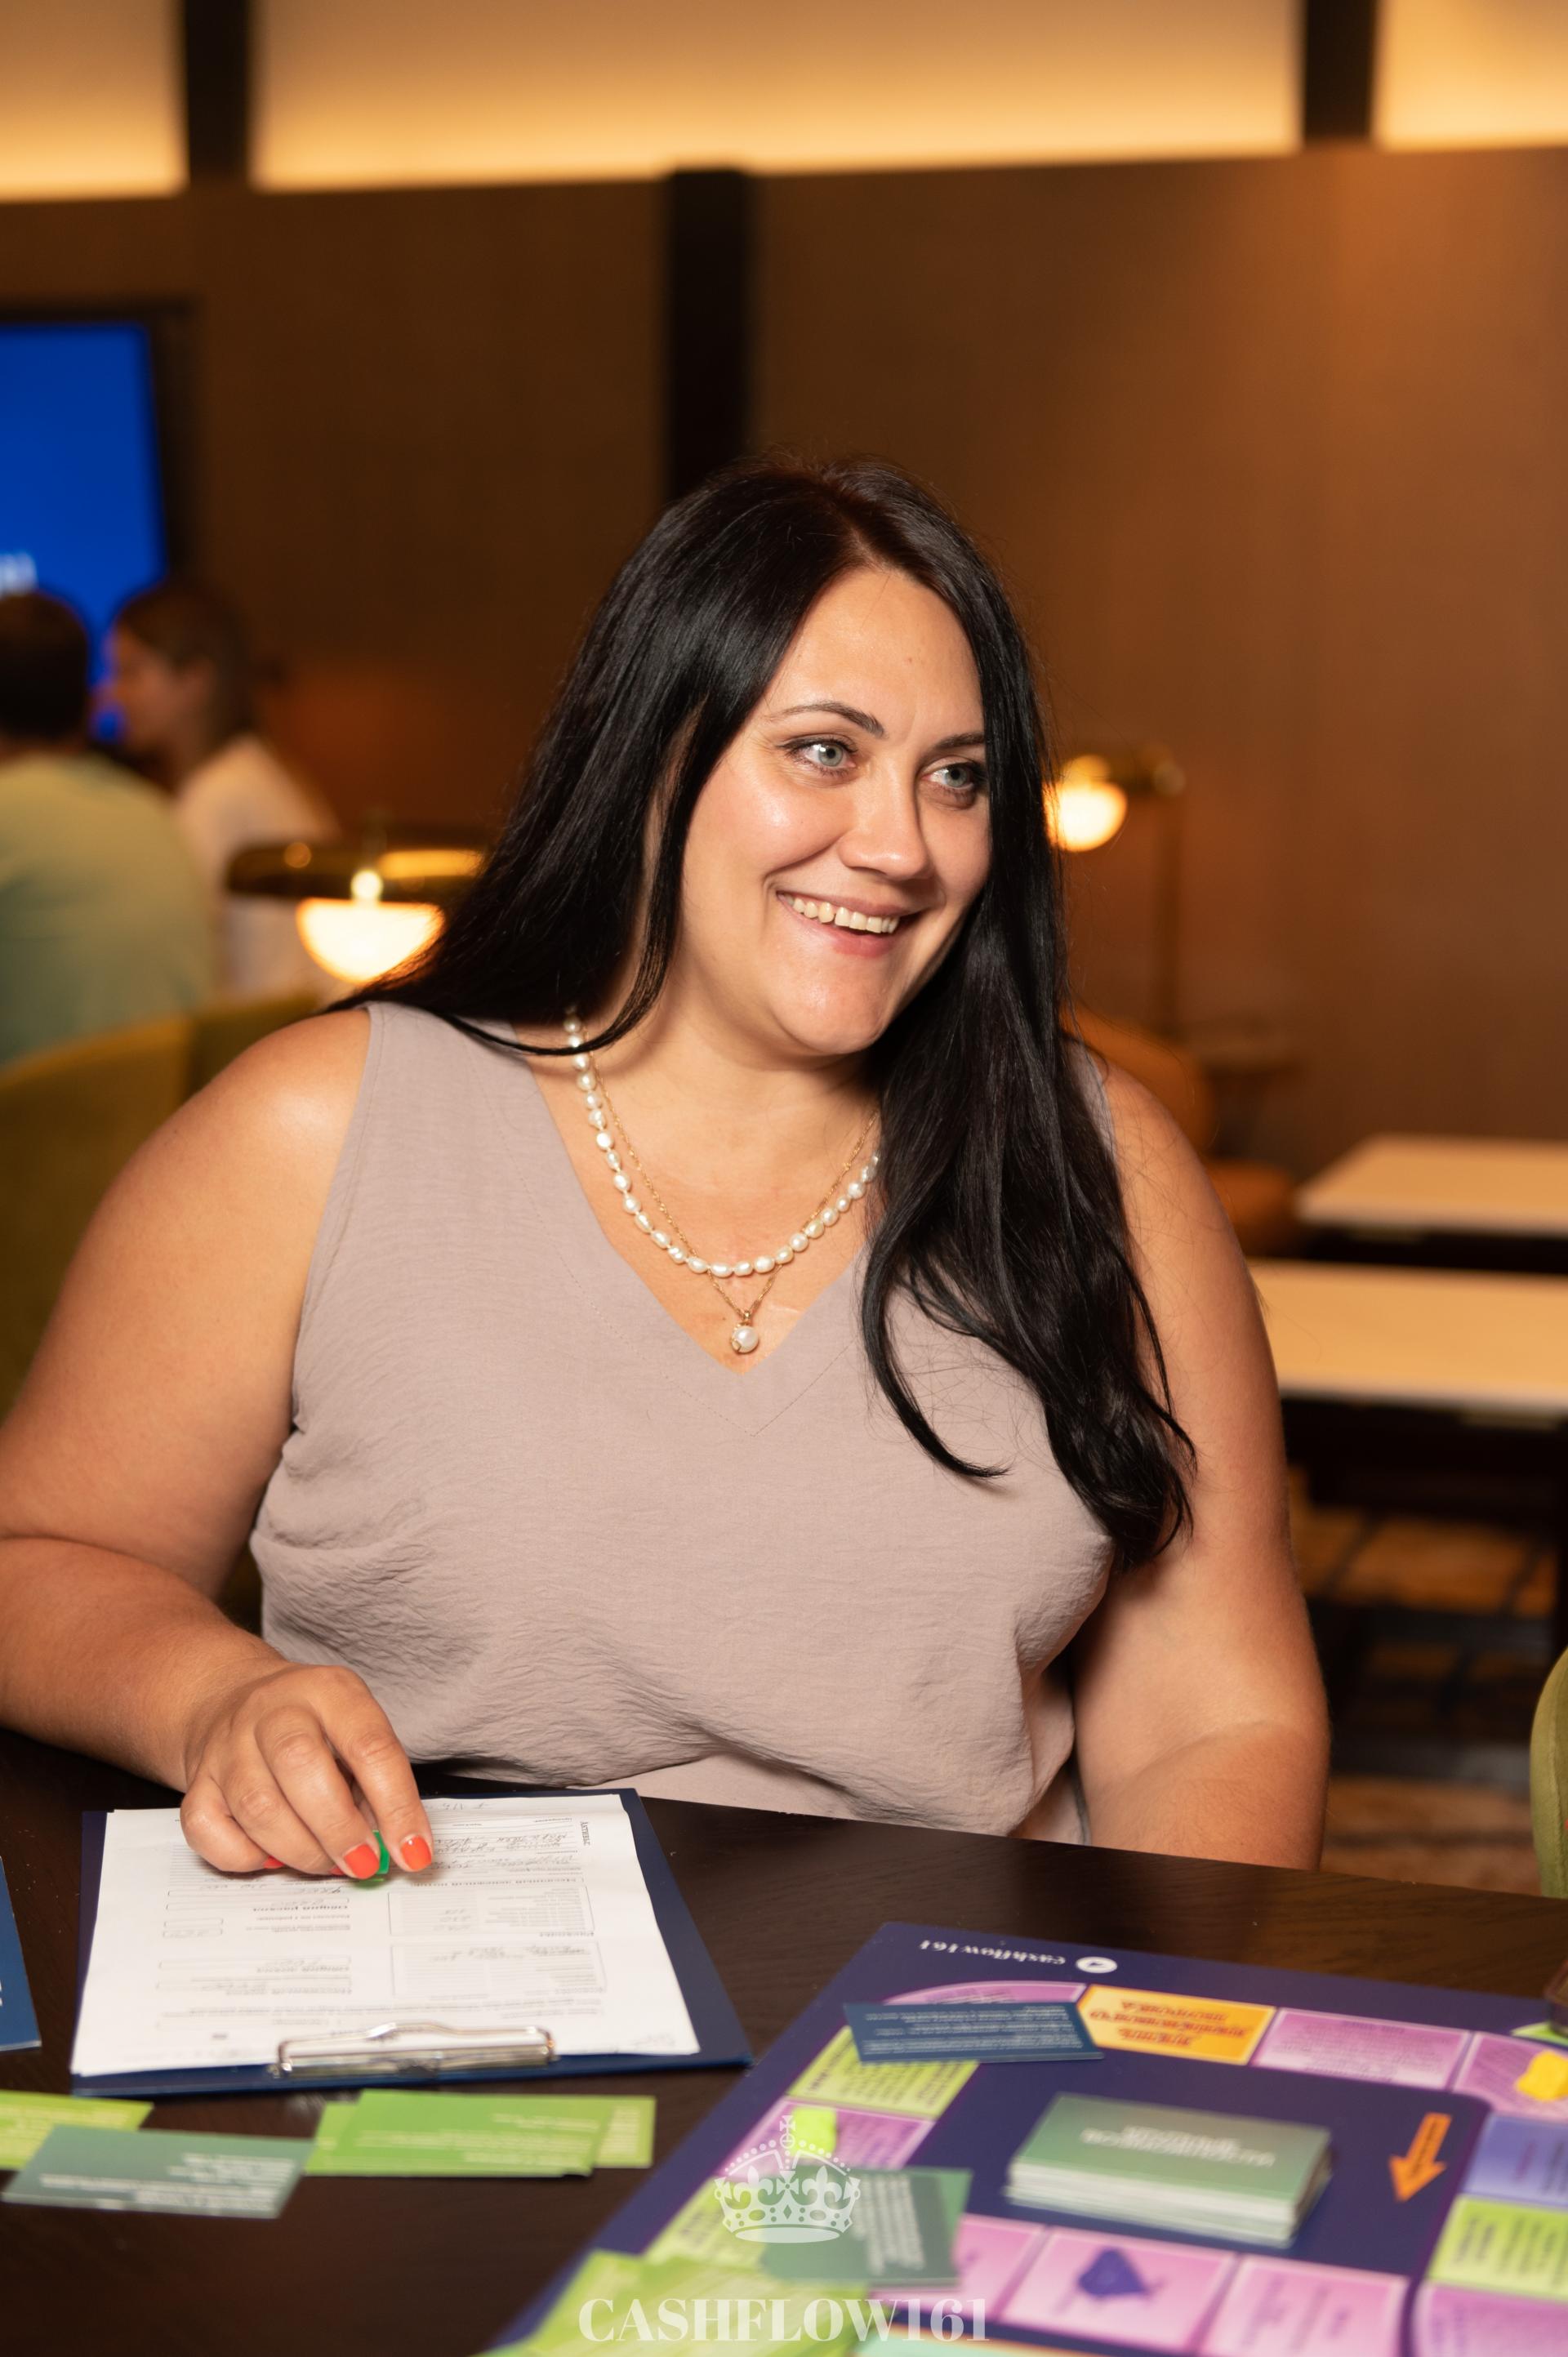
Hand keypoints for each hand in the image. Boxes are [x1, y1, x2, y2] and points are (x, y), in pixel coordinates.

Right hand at [179, 1661, 433, 1877]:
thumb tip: (396, 1848)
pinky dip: (244, 1856)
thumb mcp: (355, 1730)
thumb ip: (376, 1784)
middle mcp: (273, 1710)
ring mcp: (228, 1746)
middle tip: (364, 1864)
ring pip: (257, 1805)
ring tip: (328, 1863)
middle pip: (301, 1765)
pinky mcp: (196, 1781)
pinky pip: (208, 1829)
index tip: (414, 1852)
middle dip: (339, 1829)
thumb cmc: (313, 1727)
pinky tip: (273, 1857)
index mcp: (329, 1691)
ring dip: (300, 1850)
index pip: (369, 1745)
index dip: (397, 1805)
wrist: (230, 1698)